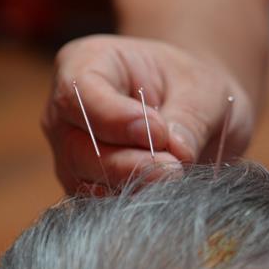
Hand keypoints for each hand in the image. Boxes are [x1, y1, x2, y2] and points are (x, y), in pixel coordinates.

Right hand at [42, 35, 253, 192]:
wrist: (195, 111)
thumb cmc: (192, 87)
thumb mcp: (203, 89)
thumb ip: (189, 118)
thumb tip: (177, 153)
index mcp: (86, 63)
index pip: (78, 93)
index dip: (114, 118)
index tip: (158, 131)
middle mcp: (66, 112)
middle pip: (78, 146)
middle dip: (127, 164)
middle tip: (174, 169)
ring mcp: (70, 153)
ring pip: (85, 182)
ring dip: (132, 187)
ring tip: (176, 180)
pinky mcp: (85, 187)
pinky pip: (98, 205)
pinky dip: (132, 203)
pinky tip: (164, 196)